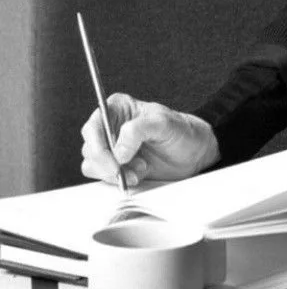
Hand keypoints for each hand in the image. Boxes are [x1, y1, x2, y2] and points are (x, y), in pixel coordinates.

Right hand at [80, 93, 218, 187]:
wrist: (194, 153)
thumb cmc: (182, 131)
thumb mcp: (164, 124)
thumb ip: (139, 130)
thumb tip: (118, 150)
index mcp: (118, 108)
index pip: (93, 126)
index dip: (99, 145)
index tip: (115, 160)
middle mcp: (110, 127)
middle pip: (90, 148)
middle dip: (109, 163)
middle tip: (130, 169)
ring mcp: (112, 148)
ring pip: (93, 165)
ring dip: (115, 173)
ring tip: (140, 169)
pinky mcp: (116, 166)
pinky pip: (103, 177)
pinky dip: (117, 180)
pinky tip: (138, 175)